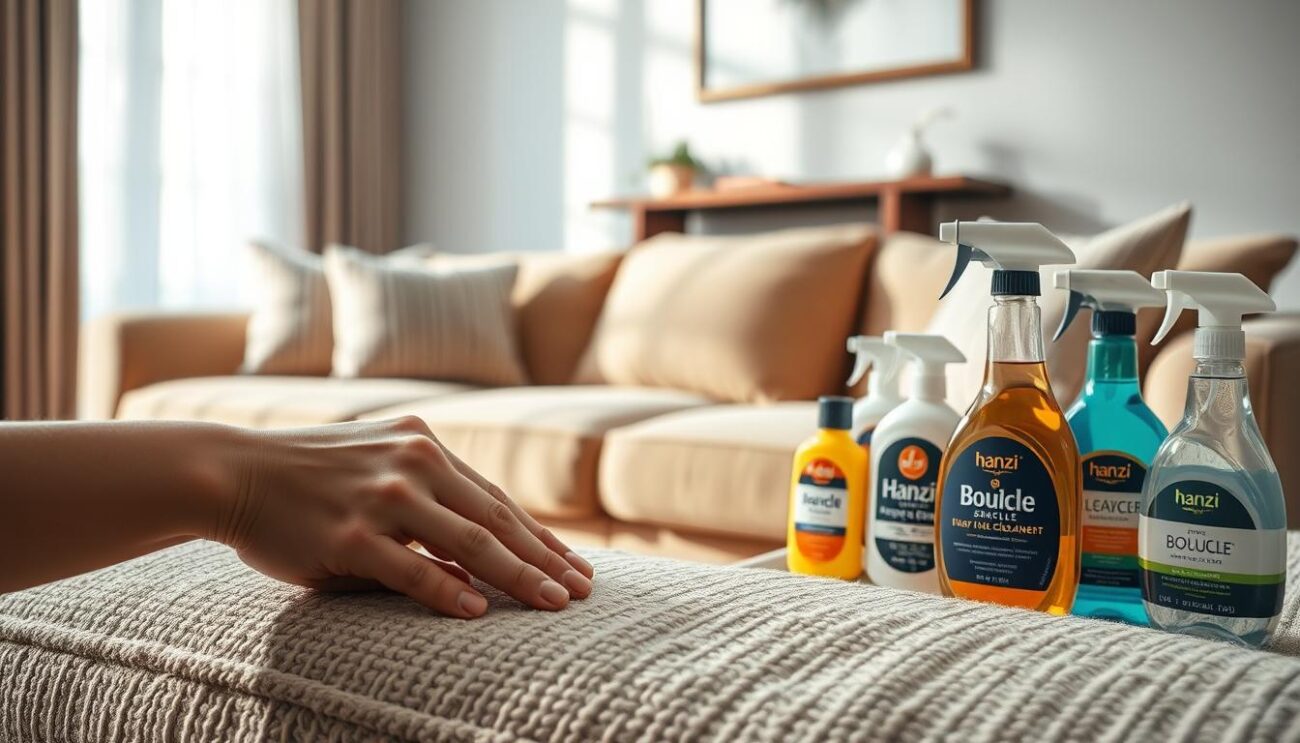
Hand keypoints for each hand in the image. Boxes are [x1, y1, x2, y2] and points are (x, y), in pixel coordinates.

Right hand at [212, 416, 593, 617]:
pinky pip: (412, 567)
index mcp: (423, 443)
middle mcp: (412, 462)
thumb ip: (428, 501)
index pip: (496, 498)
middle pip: (497, 519)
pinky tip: (479, 611)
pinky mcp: (351, 534)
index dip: (540, 536)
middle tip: (583, 591)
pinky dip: (448, 591)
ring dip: (518, 576)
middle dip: (546, 559)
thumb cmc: (306, 477)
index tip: (575, 565)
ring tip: (554, 604)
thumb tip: (480, 558)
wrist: (230, 470)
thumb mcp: (376, 467)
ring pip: (469, 543)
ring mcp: (383, 497)